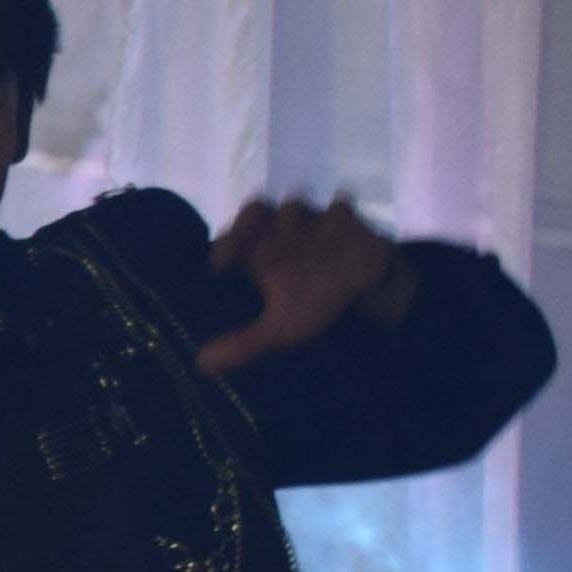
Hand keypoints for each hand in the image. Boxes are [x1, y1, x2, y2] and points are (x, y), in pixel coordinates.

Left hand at [197, 193, 403, 373]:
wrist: (370, 290)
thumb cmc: (316, 303)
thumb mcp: (280, 329)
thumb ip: (244, 344)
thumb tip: (202, 365)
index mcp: (257, 252)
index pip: (230, 237)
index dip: (224, 246)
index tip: (219, 267)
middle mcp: (279, 231)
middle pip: (255, 210)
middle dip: (251, 224)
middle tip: (254, 249)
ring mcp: (310, 220)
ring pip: (293, 206)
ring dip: (291, 222)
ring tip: (295, 246)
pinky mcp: (345, 217)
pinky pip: (340, 208)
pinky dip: (337, 215)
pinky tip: (337, 224)